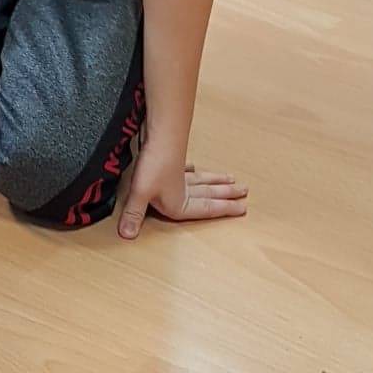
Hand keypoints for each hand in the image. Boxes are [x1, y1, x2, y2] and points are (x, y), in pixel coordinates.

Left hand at [117, 142, 247, 240]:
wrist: (157, 136)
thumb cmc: (152, 167)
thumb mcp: (141, 194)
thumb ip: (134, 215)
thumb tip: (126, 235)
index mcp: (180, 203)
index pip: (207, 209)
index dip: (225, 210)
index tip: (243, 207)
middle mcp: (183, 189)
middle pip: (210, 193)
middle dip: (227, 194)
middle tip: (245, 191)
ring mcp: (179, 173)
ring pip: (202, 179)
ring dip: (216, 181)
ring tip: (230, 179)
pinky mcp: (172, 159)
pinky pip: (186, 167)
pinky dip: (191, 169)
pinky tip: (193, 168)